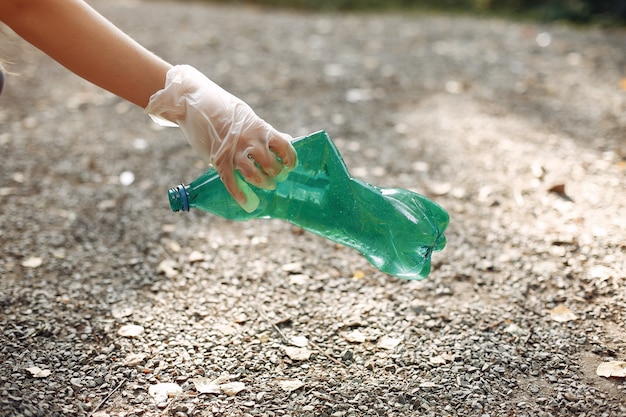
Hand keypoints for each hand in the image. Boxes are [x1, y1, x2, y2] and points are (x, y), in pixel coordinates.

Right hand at [145, 65, 296, 211]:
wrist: (193, 101)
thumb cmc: (223, 110)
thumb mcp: (249, 117)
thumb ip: (266, 132)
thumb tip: (288, 140)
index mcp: (260, 128)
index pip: (284, 147)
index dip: (290, 159)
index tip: (290, 166)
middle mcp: (250, 140)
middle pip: (271, 165)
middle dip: (275, 174)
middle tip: (275, 178)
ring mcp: (234, 151)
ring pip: (254, 175)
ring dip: (262, 183)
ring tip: (266, 185)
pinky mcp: (218, 159)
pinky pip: (232, 182)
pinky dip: (240, 195)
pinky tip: (247, 203)